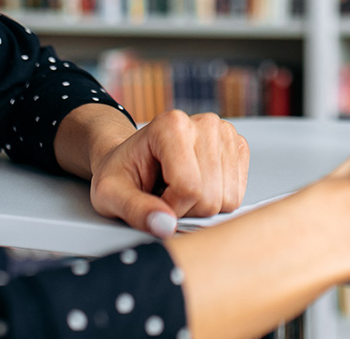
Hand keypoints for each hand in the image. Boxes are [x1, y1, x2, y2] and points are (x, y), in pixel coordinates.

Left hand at [88, 110, 249, 235]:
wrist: (133, 157)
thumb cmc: (122, 172)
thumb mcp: (111, 195)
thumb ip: (136, 211)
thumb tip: (166, 227)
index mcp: (171, 126)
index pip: (189, 187)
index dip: (171, 209)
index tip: (154, 203)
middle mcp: (204, 123)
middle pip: (211, 196)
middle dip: (187, 210)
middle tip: (166, 197)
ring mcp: (225, 132)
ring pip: (228, 198)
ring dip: (202, 206)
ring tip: (180, 191)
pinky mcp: (238, 146)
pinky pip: (238, 192)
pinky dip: (218, 199)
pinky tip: (198, 186)